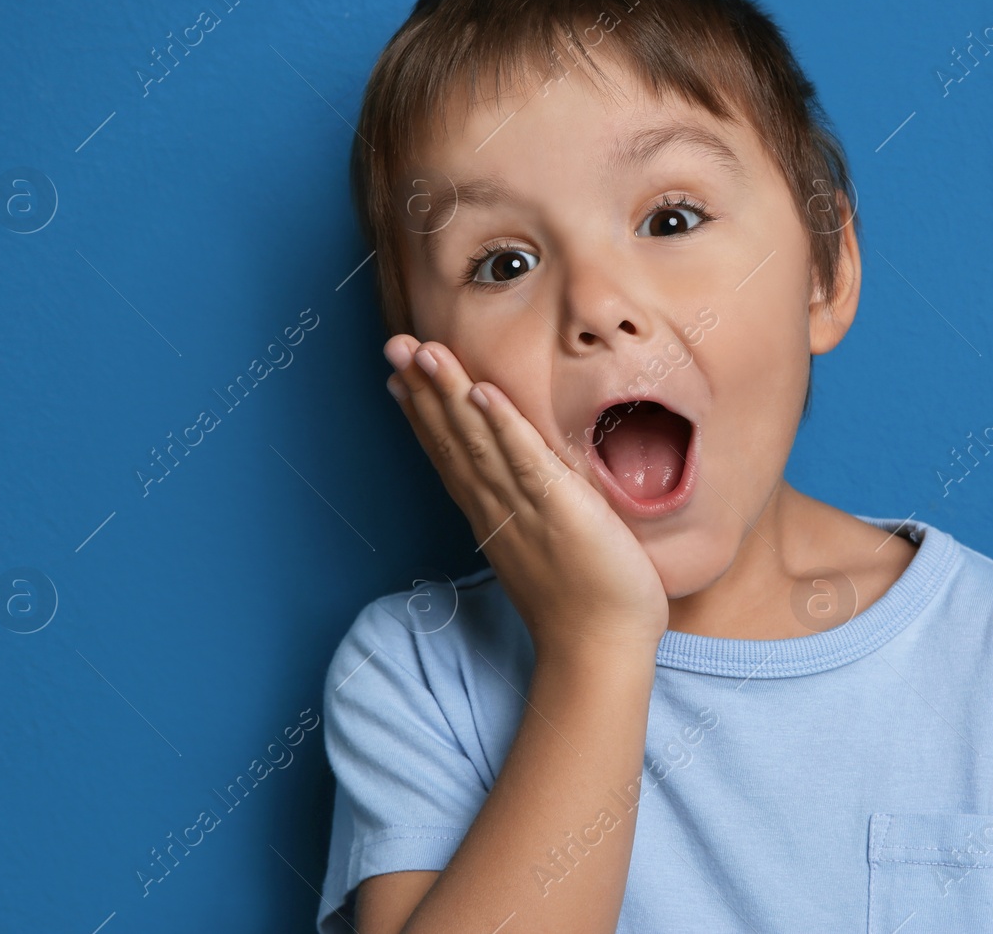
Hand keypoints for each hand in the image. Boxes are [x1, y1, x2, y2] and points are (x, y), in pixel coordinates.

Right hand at [383, 334, 668, 661]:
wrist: (599, 647)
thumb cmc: (584, 601)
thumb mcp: (544, 547)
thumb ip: (531, 513)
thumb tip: (526, 487)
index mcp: (492, 514)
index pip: (449, 453)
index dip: (422, 413)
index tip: (398, 376)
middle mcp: (496, 507)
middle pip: (451, 438)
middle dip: (423, 389)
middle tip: (394, 344)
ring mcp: (522, 507)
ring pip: (476, 439)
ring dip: (449, 393)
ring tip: (424, 351)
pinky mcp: (557, 508)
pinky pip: (522, 459)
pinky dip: (501, 425)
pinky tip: (481, 391)